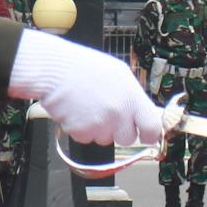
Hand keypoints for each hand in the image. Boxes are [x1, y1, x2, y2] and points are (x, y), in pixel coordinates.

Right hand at [10, 30, 161, 143]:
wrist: (54, 70)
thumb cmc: (84, 67)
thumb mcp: (119, 74)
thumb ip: (133, 97)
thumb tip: (143, 115)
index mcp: (131, 97)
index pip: (152, 127)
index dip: (149, 134)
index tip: (146, 135)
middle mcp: (118, 113)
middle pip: (127, 138)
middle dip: (118, 131)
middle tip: (107, 115)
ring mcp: (100, 124)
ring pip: (105, 139)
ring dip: (97, 129)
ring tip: (87, 107)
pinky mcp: (81, 132)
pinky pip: (85, 138)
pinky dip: (80, 129)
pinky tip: (76, 111)